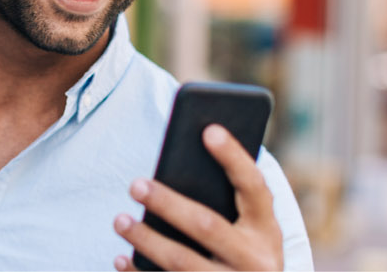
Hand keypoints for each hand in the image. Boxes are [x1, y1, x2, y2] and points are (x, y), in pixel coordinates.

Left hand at [112, 125, 282, 270]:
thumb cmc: (242, 255)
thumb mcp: (250, 233)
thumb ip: (226, 202)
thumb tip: (179, 162)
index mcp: (267, 231)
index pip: (254, 187)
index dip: (234, 158)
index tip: (209, 129)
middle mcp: (256, 261)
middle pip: (207, 226)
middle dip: (168, 204)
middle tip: (135, 185)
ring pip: (183, 262)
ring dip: (146, 239)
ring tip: (119, 220)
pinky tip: (120, 258)